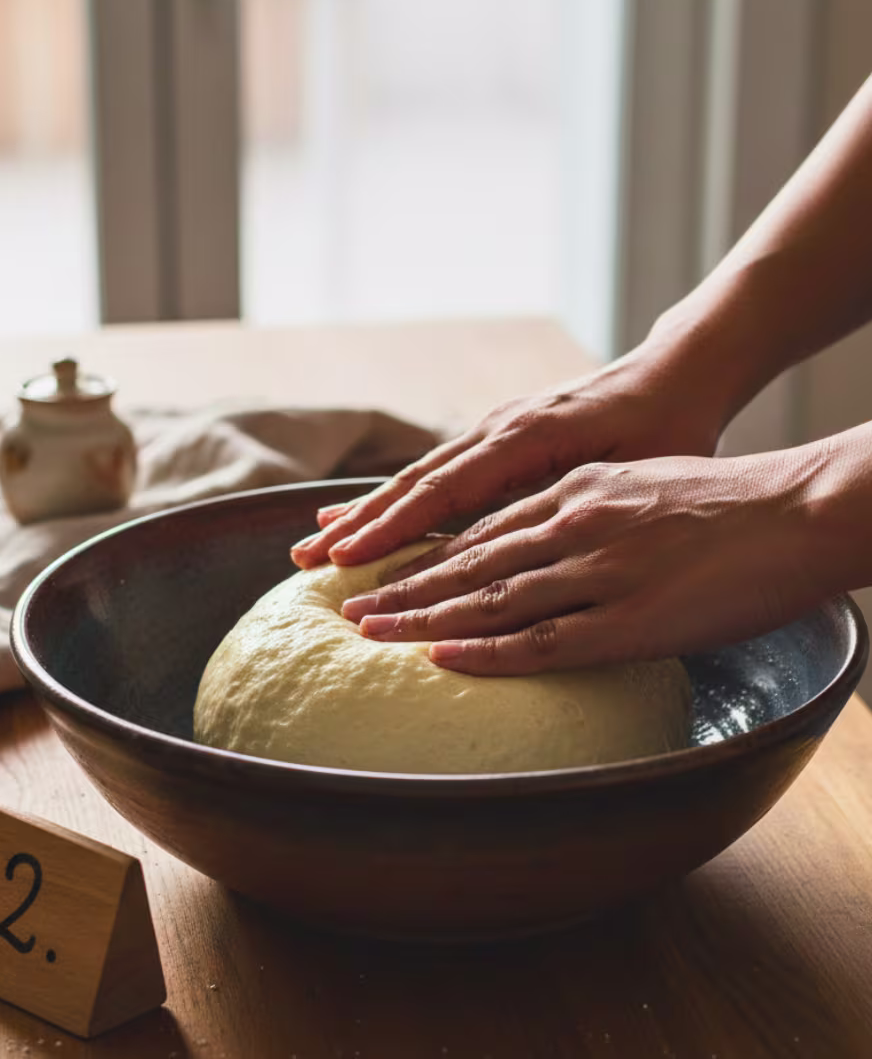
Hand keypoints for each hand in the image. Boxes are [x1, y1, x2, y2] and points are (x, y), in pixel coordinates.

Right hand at [290, 351, 724, 570]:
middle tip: (305, 561)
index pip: (443, 491)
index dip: (392, 528)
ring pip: (417, 477)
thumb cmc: (670, 426)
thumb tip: (516, 546)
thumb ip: (569, 500)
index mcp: (526, 438)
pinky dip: (396, 498)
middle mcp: (497, 430)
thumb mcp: (633, 469)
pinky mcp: (497, 438)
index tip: (347, 561)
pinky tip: (368, 515)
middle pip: (413, 483)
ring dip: (366, 512)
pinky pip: (437, 472)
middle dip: (357, 525)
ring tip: (317, 542)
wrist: (677, 373)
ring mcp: (493, 431)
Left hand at [338, 451, 829, 674]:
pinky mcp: (628, 616)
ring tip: (368, 631)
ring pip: (489, 596)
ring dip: (422, 615)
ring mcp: (595, 569)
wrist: (798, 507)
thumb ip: (588, 508)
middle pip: (467, 558)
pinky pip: (542, 638)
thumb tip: (551, 533)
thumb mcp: (639, 485)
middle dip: (401, 581)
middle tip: (345, 603)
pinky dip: (486, 649)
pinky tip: (440, 658)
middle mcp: (571, 522)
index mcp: (575, 490)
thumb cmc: (727, 499)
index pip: (481, 525)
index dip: (423, 546)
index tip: (378, 562)